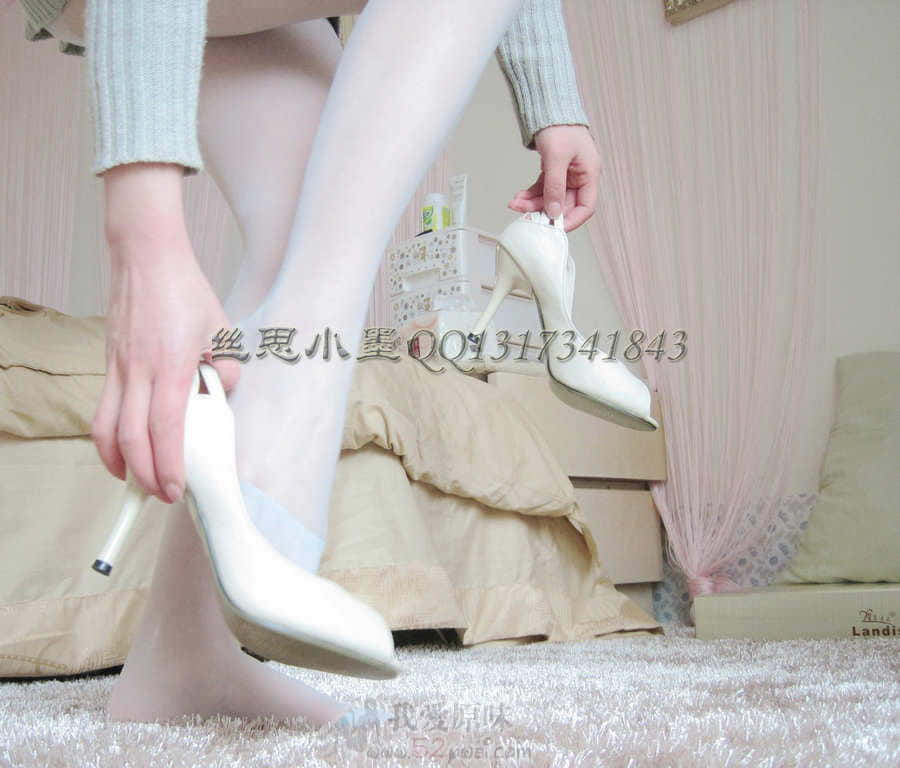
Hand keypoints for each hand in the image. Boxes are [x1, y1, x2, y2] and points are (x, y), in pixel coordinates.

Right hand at [92, 163, 240, 503]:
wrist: (145, 257)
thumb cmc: (185, 291)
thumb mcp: (223, 328)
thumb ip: (228, 367)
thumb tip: (222, 394)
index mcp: (171, 366)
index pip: (166, 428)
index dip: (169, 465)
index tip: (178, 489)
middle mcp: (138, 371)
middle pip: (130, 438)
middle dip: (145, 475)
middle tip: (162, 495)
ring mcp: (117, 367)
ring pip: (105, 427)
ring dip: (117, 461)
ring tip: (134, 480)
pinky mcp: (108, 362)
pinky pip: (103, 408)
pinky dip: (109, 436)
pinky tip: (122, 445)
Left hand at [508, 124, 599, 231]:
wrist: (548, 105)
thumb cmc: (559, 126)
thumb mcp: (556, 158)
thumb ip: (555, 187)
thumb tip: (553, 212)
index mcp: (589, 173)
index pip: (586, 206)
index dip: (571, 220)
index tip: (553, 227)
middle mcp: (580, 176)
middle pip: (564, 204)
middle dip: (544, 210)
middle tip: (525, 215)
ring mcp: (567, 174)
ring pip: (551, 197)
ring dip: (533, 203)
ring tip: (515, 204)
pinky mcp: (554, 170)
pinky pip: (543, 188)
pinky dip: (531, 194)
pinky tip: (519, 197)